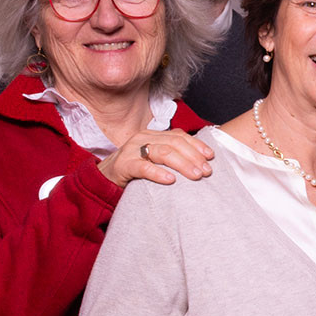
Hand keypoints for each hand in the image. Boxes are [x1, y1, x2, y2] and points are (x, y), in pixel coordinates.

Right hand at [99, 131, 214, 188]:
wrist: (104, 179)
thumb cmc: (135, 170)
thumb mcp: (154, 159)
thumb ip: (173, 156)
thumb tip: (202, 161)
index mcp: (153, 135)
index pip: (179, 136)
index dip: (197, 145)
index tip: (211, 157)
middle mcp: (143, 138)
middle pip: (174, 143)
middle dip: (194, 156)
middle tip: (207, 171)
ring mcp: (132, 150)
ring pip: (162, 153)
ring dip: (182, 164)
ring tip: (196, 175)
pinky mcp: (124, 165)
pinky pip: (143, 167)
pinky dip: (158, 173)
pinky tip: (170, 180)